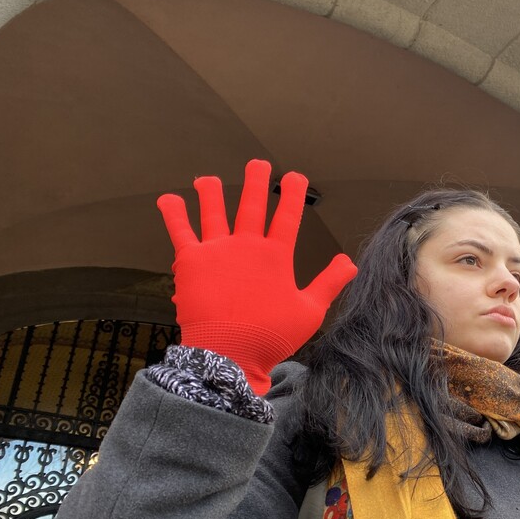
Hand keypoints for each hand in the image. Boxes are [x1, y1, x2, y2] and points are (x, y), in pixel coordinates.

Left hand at [157, 159, 357, 394]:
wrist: (229, 354)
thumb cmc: (271, 336)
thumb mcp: (310, 311)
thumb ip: (329, 282)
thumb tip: (350, 262)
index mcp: (276, 256)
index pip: (288, 216)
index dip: (293, 194)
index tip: (295, 177)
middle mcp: (246, 246)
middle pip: (252, 205)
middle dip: (256, 181)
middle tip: (258, 164)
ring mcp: (217, 251)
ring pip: (214, 212)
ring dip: (212, 192)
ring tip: (208, 180)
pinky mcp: (191, 262)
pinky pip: (180, 231)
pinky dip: (174, 214)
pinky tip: (169, 199)